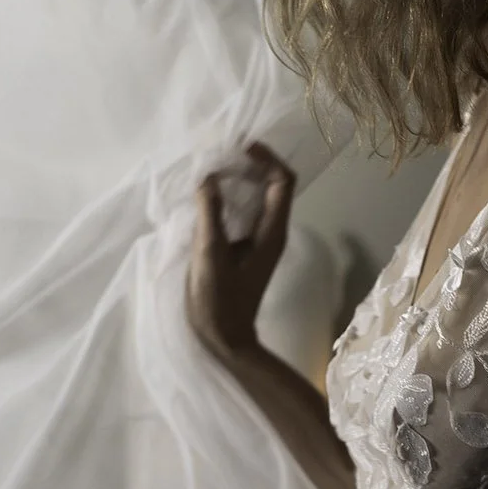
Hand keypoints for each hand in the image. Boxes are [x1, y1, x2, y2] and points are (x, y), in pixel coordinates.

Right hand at [185, 141, 295, 362]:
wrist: (224, 341)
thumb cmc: (220, 302)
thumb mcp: (211, 256)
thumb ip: (211, 215)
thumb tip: (210, 177)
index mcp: (272, 232)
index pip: (283, 181)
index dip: (266, 159)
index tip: (240, 148)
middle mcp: (271, 232)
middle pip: (271, 185)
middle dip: (249, 165)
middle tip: (218, 154)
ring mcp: (257, 241)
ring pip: (255, 198)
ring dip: (236, 180)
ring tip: (209, 169)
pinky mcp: (243, 249)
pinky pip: (240, 213)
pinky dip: (227, 198)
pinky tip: (204, 196)